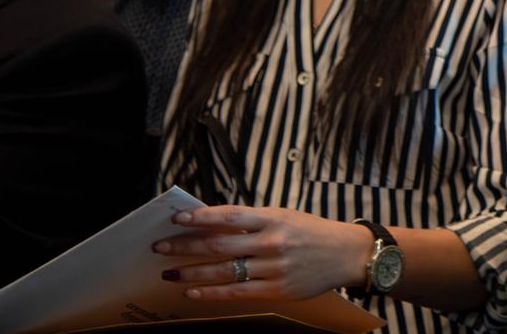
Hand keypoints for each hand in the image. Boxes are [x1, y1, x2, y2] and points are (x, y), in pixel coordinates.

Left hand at [155, 205, 372, 299]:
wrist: (346, 254)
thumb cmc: (313, 233)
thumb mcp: (285, 217)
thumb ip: (254, 221)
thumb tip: (214, 225)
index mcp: (273, 218)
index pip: (229, 215)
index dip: (200, 217)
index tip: (177, 218)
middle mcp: (271, 242)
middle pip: (219, 244)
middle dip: (186, 246)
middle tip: (161, 247)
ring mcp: (273, 267)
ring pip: (223, 270)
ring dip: (192, 272)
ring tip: (169, 273)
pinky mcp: (276, 289)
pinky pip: (236, 292)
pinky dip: (211, 292)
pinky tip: (193, 292)